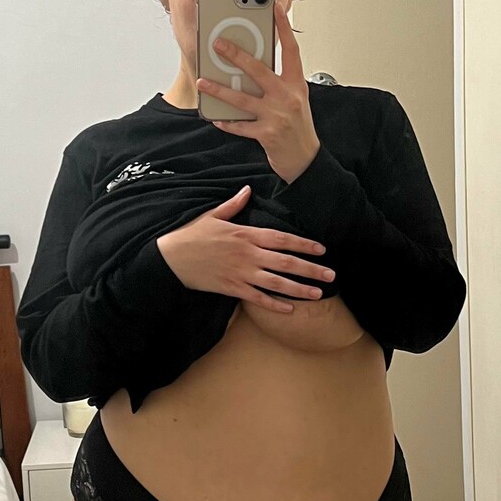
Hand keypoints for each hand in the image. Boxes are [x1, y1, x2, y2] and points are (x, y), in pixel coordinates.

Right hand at [156, 184, 333, 313]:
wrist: (170, 258)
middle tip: (331, 274)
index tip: (321, 249)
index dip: (304, 243)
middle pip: (285, 262)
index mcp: (245, 234)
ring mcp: (240, 273)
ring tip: (319, 293)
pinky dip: (274, 304)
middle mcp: (247, 254)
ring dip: (299, 288)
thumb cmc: (191, 235)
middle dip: (311, 268)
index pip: (282, 238)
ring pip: (276, 282)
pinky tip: (290, 309)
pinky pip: (257, 298)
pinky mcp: (231, 289)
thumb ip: (234, 205)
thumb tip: (247, 190)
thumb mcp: (213, 216)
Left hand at [196, 0, 320, 184]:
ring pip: (242, 98)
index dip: (284, 28)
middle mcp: (287, 97)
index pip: (291, 50)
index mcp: (296, 84)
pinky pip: (240, 125)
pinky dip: (226, 121)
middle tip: (219, 44)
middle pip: (259, 70)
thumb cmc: (298, 127)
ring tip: (202, 82)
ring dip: (219, 90)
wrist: (305, 159)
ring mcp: (276, 116)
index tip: (275, 8)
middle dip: (236, 56)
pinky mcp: (266, 134)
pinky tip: (215, 116)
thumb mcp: (296, 99)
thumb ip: (279, 82)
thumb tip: (250, 67)